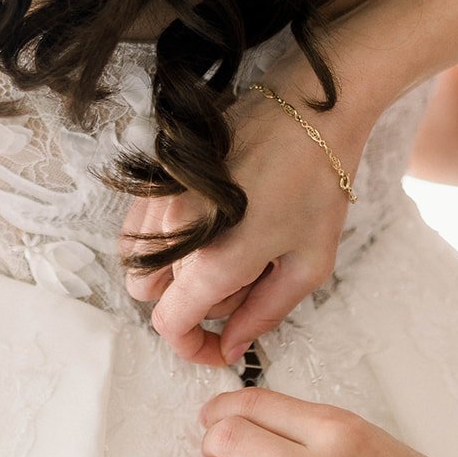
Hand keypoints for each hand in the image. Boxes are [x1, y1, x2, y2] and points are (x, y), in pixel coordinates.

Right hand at [119, 60, 372, 365]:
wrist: (311, 109)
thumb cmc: (319, 182)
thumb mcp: (310, 262)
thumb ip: (265, 312)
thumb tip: (233, 345)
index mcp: (214, 260)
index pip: (172, 324)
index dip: (193, 347)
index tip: (220, 347)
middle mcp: (174, 231)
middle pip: (153, 297)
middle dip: (193, 304)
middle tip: (243, 282)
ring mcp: (160, 200)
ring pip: (139, 263)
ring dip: (175, 272)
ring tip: (229, 249)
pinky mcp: (158, 176)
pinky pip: (138, 227)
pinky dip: (162, 241)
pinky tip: (209, 225)